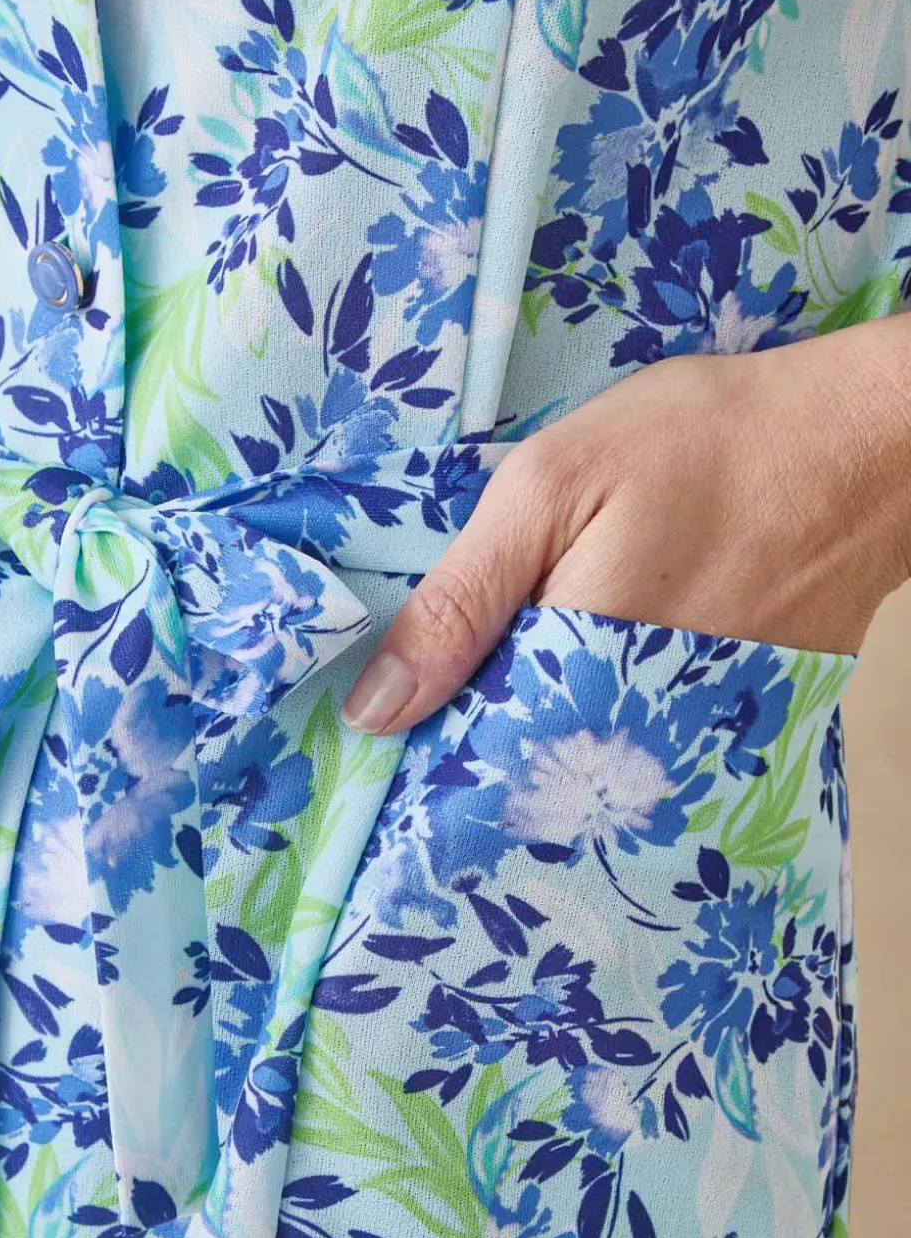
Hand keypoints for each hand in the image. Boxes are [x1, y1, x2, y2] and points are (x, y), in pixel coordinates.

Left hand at [341, 319, 910, 735]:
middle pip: (525, 791)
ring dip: (544, 755)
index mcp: (574, 682)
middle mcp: (636, 741)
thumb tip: (377, 709)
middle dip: (478, 762)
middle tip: (452, 718)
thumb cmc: (705, 446)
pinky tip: (590, 694)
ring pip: (586, 786)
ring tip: (521, 700)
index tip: (389, 746)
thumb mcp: (552, 488)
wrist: (866, 447)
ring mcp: (693, 748)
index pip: (468, 771)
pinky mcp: (733, 736)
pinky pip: (646, 764)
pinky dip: (608, 740)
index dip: (424, 759)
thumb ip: (461, 600)